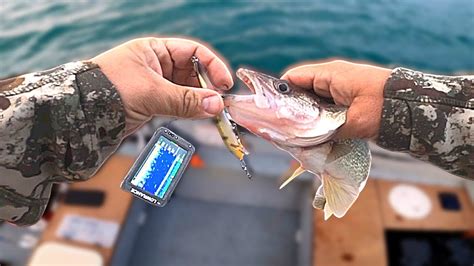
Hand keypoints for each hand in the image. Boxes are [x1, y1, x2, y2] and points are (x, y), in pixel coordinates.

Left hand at [92, 37, 232, 134]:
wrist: (78, 116)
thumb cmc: (107, 91)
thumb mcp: (150, 93)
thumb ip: (185, 100)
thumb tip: (216, 105)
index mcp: (154, 51)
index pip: (193, 52)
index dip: (212, 66)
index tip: (225, 83)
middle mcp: (157, 66)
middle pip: (193, 73)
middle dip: (208, 86)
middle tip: (221, 103)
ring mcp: (156, 86)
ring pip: (187, 91)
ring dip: (201, 101)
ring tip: (213, 112)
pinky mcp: (153, 104)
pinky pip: (179, 105)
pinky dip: (190, 111)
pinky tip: (200, 116)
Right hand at [281, 60, 390, 139]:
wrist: (417, 109)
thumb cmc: (384, 108)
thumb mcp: (351, 122)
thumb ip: (325, 131)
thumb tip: (304, 144)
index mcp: (330, 75)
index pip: (293, 79)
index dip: (279, 94)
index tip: (270, 114)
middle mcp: (332, 80)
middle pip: (301, 93)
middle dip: (291, 111)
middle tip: (281, 132)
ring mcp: (341, 90)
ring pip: (313, 103)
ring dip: (306, 119)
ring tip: (295, 138)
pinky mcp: (348, 101)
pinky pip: (326, 109)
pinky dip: (319, 121)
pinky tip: (314, 137)